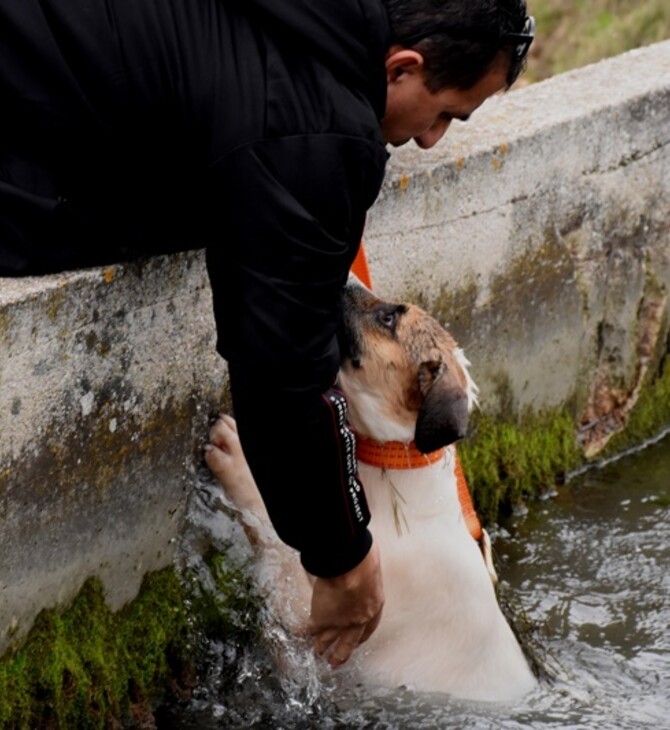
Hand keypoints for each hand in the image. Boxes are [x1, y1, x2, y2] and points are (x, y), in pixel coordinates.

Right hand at [308, 541, 383, 667]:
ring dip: (320, 646)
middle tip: (335, 663)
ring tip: (316, 652)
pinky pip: (311, 629)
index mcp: (373, 607)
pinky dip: (304, 632)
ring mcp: (339, 621)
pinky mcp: (321, 619)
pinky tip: (299, 634)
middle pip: (348, 643)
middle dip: (341, 654)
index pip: (368, 628)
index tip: (355, 643)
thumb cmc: (362, 558)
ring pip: (327, 639)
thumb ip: (367, 576)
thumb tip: (364, 568)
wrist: (349, 563)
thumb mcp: (371, 569)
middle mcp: (358, 619)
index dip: (360, 637)